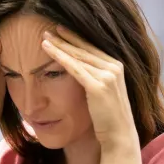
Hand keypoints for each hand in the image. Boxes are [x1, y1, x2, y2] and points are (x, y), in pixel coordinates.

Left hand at [41, 26, 137, 149]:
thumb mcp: (103, 92)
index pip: (92, 48)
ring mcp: (107, 76)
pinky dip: (60, 57)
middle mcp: (113, 67)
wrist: (119, 134)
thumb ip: (95, 79)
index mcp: (116, 66)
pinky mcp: (98, 86)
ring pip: (78, 56)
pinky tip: (48, 50)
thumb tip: (79, 73)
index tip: (61, 30)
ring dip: (59, 45)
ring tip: (44, 38)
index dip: (75, 38)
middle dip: (65, 38)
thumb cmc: (108, 118)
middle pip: (84, 49)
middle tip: (49, 29)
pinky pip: (74, 68)